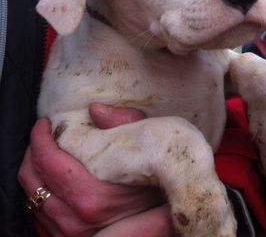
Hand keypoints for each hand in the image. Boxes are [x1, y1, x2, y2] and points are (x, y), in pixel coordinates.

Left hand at [18, 104, 173, 235]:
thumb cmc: (160, 182)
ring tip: (45, 152)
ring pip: (31, 194)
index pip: (48, 160)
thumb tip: (95, 110)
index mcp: (92, 195)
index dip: (41, 136)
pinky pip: (38, 212)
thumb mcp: (149, 147)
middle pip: (33, 176)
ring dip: (33, 169)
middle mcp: (76, 217)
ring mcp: (69, 231)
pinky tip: (52, 177)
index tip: (46, 123)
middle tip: (44, 133)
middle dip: (34, 149)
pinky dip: (39, 190)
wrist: (165, 223)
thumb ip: (124, 124)